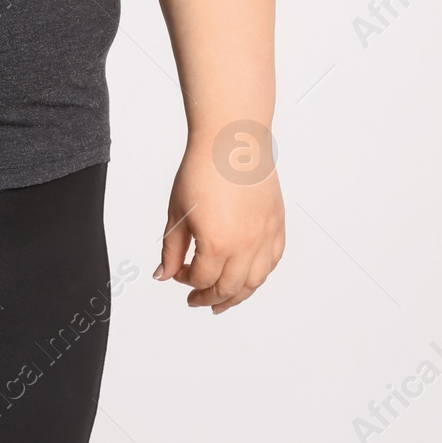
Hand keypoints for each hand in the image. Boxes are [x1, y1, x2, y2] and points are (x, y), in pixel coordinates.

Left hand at [155, 144, 284, 312]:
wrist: (232, 141)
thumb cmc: (203, 169)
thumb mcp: (178, 212)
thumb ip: (172, 249)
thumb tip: (164, 274)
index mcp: (217, 244)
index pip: (202, 279)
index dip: (186, 281)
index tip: (178, 274)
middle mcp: (246, 245)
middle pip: (229, 288)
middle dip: (210, 297)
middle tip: (198, 300)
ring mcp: (265, 236)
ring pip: (255, 281)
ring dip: (238, 295)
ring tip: (225, 301)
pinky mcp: (277, 224)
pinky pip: (273, 261)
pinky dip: (260, 274)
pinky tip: (250, 276)